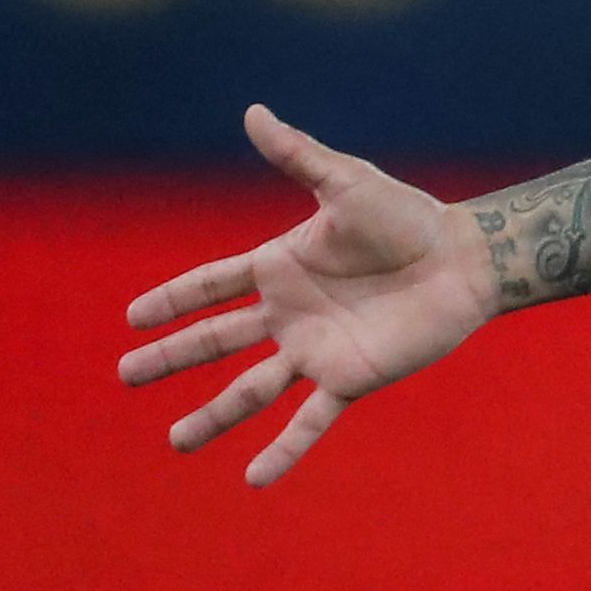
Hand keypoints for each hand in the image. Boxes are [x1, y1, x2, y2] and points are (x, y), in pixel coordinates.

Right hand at [119, 103, 498, 484]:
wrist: (465, 258)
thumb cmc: (408, 216)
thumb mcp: (348, 183)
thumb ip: (299, 157)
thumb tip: (253, 112)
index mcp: (280, 267)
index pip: (210, 286)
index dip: (171, 301)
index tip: (131, 318)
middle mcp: (289, 313)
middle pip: (215, 341)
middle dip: (171, 358)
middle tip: (126, 374)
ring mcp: (315, 349)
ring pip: (250, 390)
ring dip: (213, 418)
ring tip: (176, 443)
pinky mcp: (349, 377)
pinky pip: (308, 421)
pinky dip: (282, 451)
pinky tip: (253, 479)